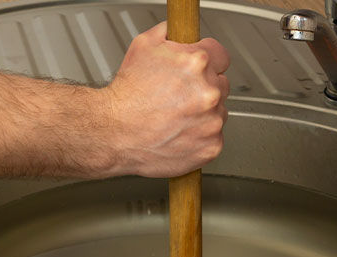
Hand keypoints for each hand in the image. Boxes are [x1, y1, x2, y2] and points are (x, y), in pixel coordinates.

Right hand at [102, 21, 229, 177]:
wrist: (114, 131)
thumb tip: (177, 30)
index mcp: (197, 63)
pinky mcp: (211, 145)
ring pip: (218, 112)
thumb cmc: (127, 95)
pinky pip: (214, 137)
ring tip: (176, 115)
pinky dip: (200, 137)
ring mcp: (212, 121)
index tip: (199, 70)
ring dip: (203, 113)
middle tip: (180, 96)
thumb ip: (168, 33)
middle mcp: (209, 91)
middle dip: (203, 88)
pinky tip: (180, 132)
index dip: (208, 61)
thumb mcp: (143, 46)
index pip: (221, 56)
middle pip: (221, 84)